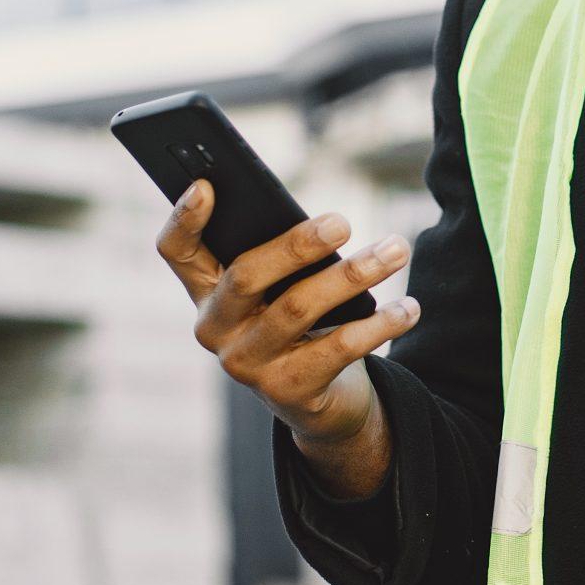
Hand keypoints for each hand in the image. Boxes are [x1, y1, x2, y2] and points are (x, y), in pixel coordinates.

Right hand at [157, 179, 420, 495]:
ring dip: (354, 274)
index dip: (183, 218)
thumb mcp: (282, 285)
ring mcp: (247, 364)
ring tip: (397, 249)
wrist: (320, 400)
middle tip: (344, 222)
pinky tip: (408, 306)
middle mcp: (215, 329)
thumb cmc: (300, 321)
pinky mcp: (288, 391)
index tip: (206, 184)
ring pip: (298, 308)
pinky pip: (338, 348)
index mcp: (206, 290)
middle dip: (298, 244)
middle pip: (246, 275)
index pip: (176, 251)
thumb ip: (283, 253)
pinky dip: (380, 323)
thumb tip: (325, 224)